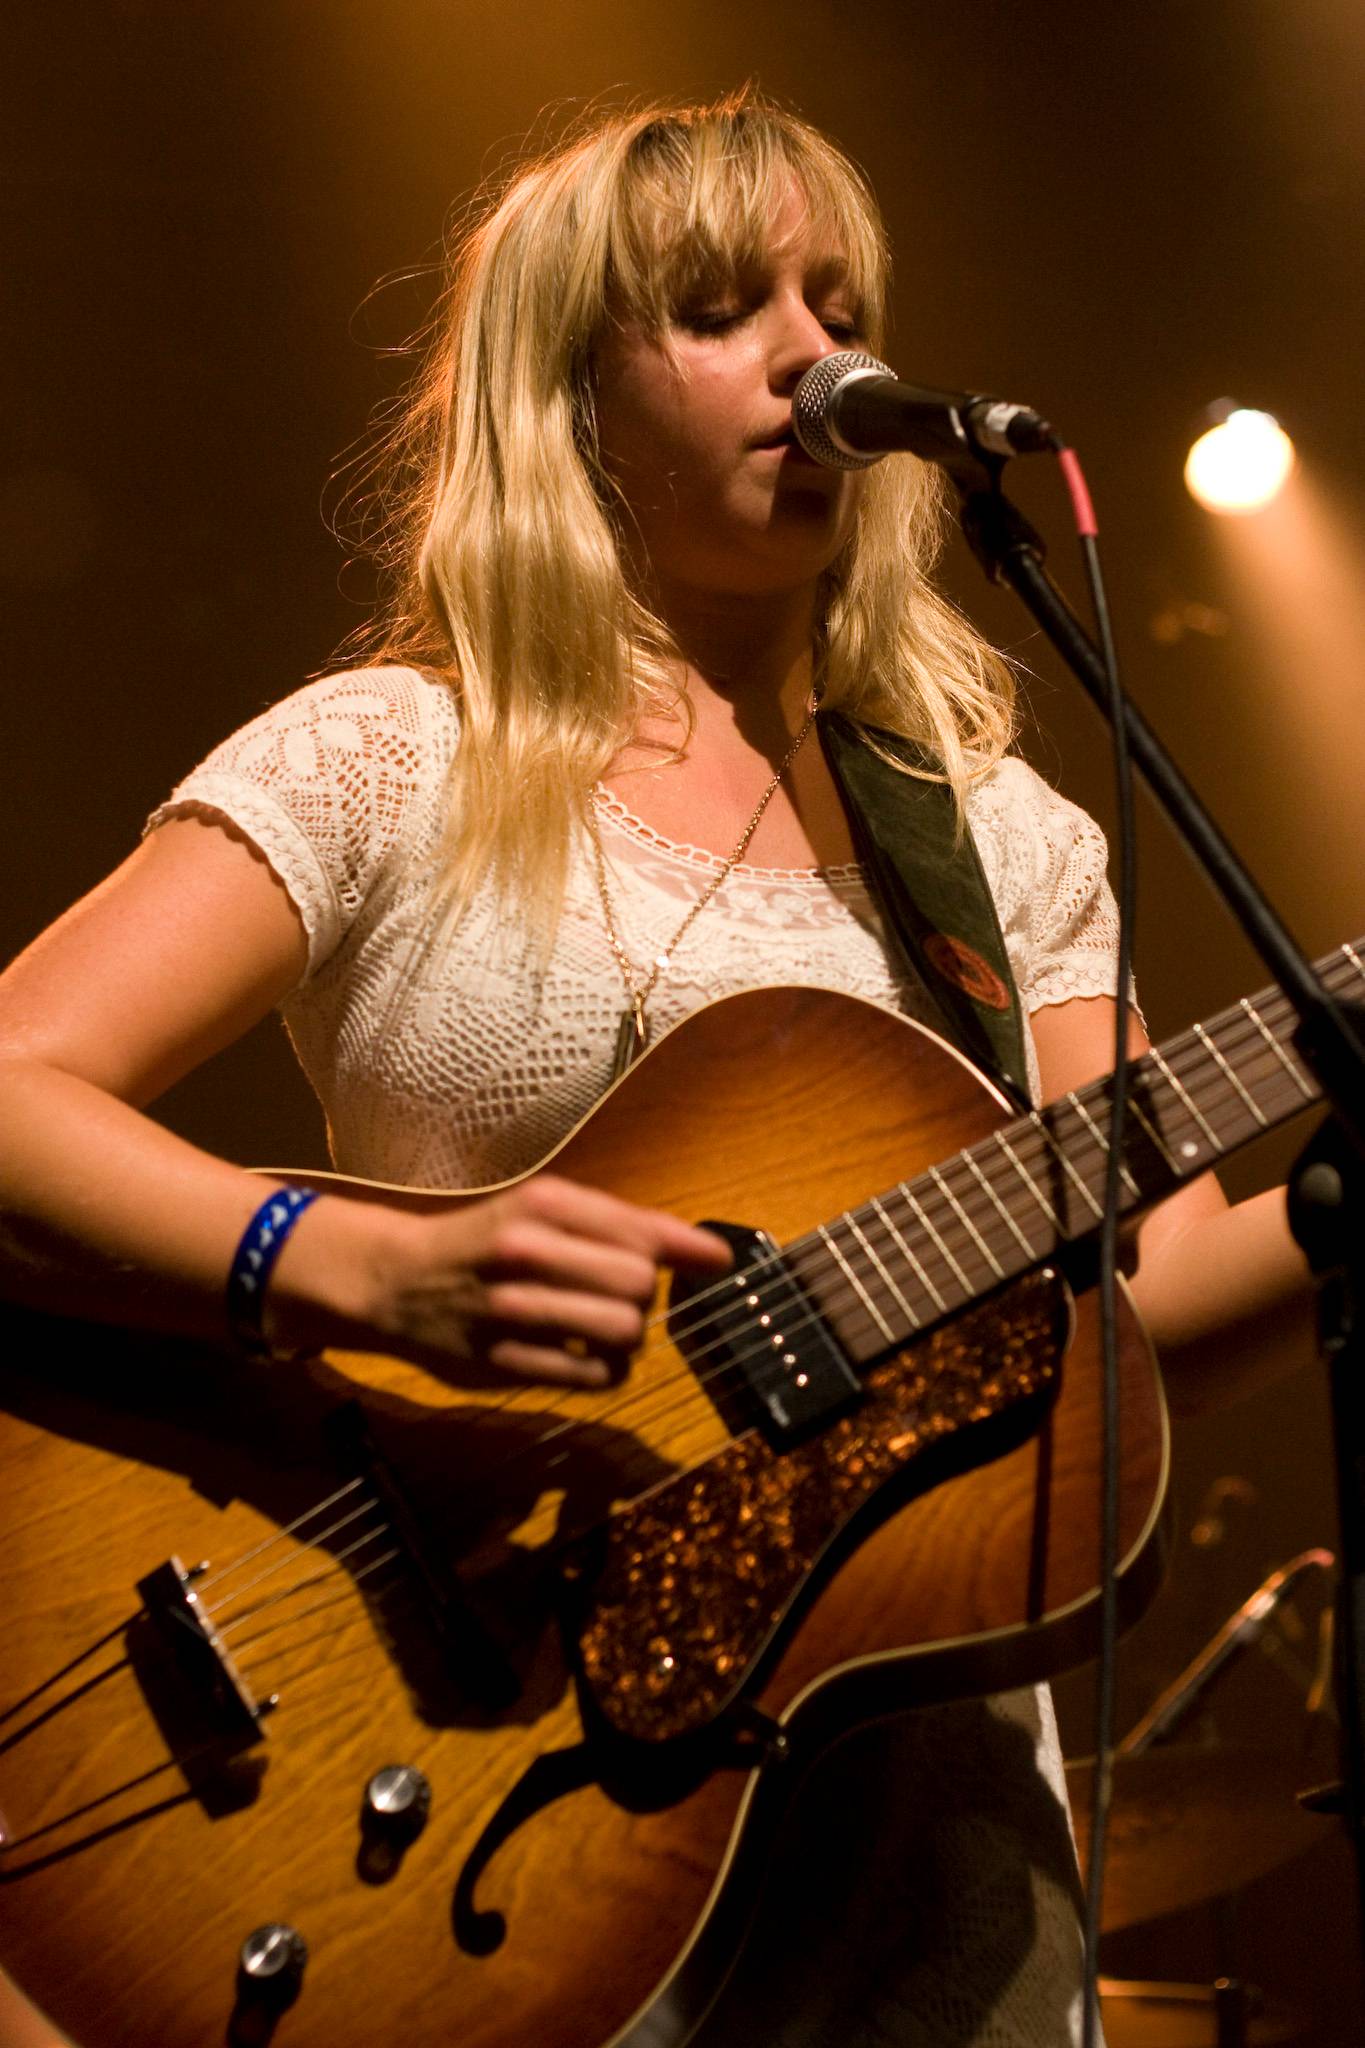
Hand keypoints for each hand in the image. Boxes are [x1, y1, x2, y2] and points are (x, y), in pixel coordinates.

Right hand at [271, 1174, 732, 1389]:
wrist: (396, 1279)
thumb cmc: (486, 1241)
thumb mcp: (541, 1209)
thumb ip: (616, 1224)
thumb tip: (706, 1252)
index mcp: (542, 1204)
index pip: (641, 1231)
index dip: (690, 1250)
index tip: (719, 1262)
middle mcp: (526, 1251)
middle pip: (640, 1285)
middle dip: (645, 1296)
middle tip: (621, 1296)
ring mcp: (513, 1310)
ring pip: (623, 1333)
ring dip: (628, 1335)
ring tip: (603, 1327)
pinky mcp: (505, 1362)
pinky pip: (596, 1376)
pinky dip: (606, 1369)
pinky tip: (584, 1354)